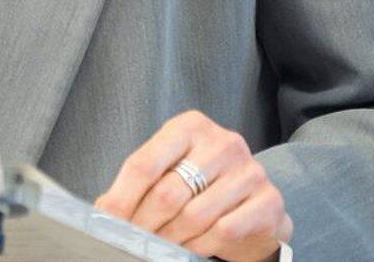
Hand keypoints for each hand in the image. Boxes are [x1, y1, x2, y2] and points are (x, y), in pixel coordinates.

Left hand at [95, 110, 291, 260]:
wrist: (254, 206)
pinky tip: (193, 247)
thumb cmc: (202, 186)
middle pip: (168, 192)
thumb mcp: (169, 172)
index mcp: (189, 126)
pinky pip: (223, 230)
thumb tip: (104, 210)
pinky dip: (201, 245)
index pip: (144, 163)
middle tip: (134, 240)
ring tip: (161, 245)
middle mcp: (223, 142)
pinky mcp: (269, 201)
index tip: (109, 220)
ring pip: (195, 215)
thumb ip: (140, 183)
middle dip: (145, 223)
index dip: (122, 197)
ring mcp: (250, 171)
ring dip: (172, 238)